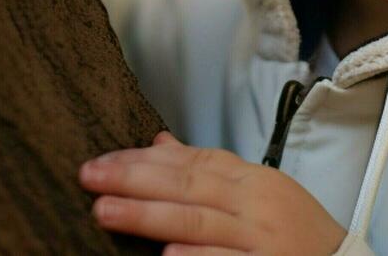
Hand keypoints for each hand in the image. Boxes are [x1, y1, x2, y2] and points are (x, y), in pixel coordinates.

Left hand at [79, 131, 346, 253]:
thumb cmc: (296, 232)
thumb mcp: (257, 192)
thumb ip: (208, 169)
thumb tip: (157, 144)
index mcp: (253, 180)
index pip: (193, 161)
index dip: (145, 161)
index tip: (103, 160)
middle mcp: (256, 205)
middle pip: (188, 186)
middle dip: (135, 181)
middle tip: (91, 177)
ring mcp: (260, 240)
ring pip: (198, 222)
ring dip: (149, 215)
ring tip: (105, 211)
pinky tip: (165, 255)